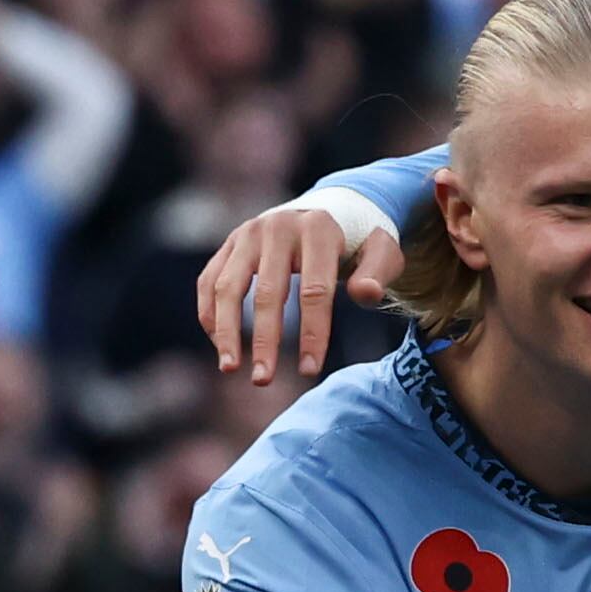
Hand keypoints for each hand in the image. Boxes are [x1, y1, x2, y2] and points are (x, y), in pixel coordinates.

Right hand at [199, 204, 404, 381]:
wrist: (325, 210)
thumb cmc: (356, 242)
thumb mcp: (381, 251)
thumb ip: (378, 272)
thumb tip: (365, 294)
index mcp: (318, 229)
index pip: (315, 291)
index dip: (312, 334)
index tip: (309, 370)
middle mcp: (277, 227)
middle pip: (267, 293)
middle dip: (264, 342)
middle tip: (263, 381)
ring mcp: (248, 234)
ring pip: (227, 287)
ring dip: (226, 332)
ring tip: (229, 369)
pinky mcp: (229, 244)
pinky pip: (209, 282)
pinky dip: (210, 316)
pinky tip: (222, 346)